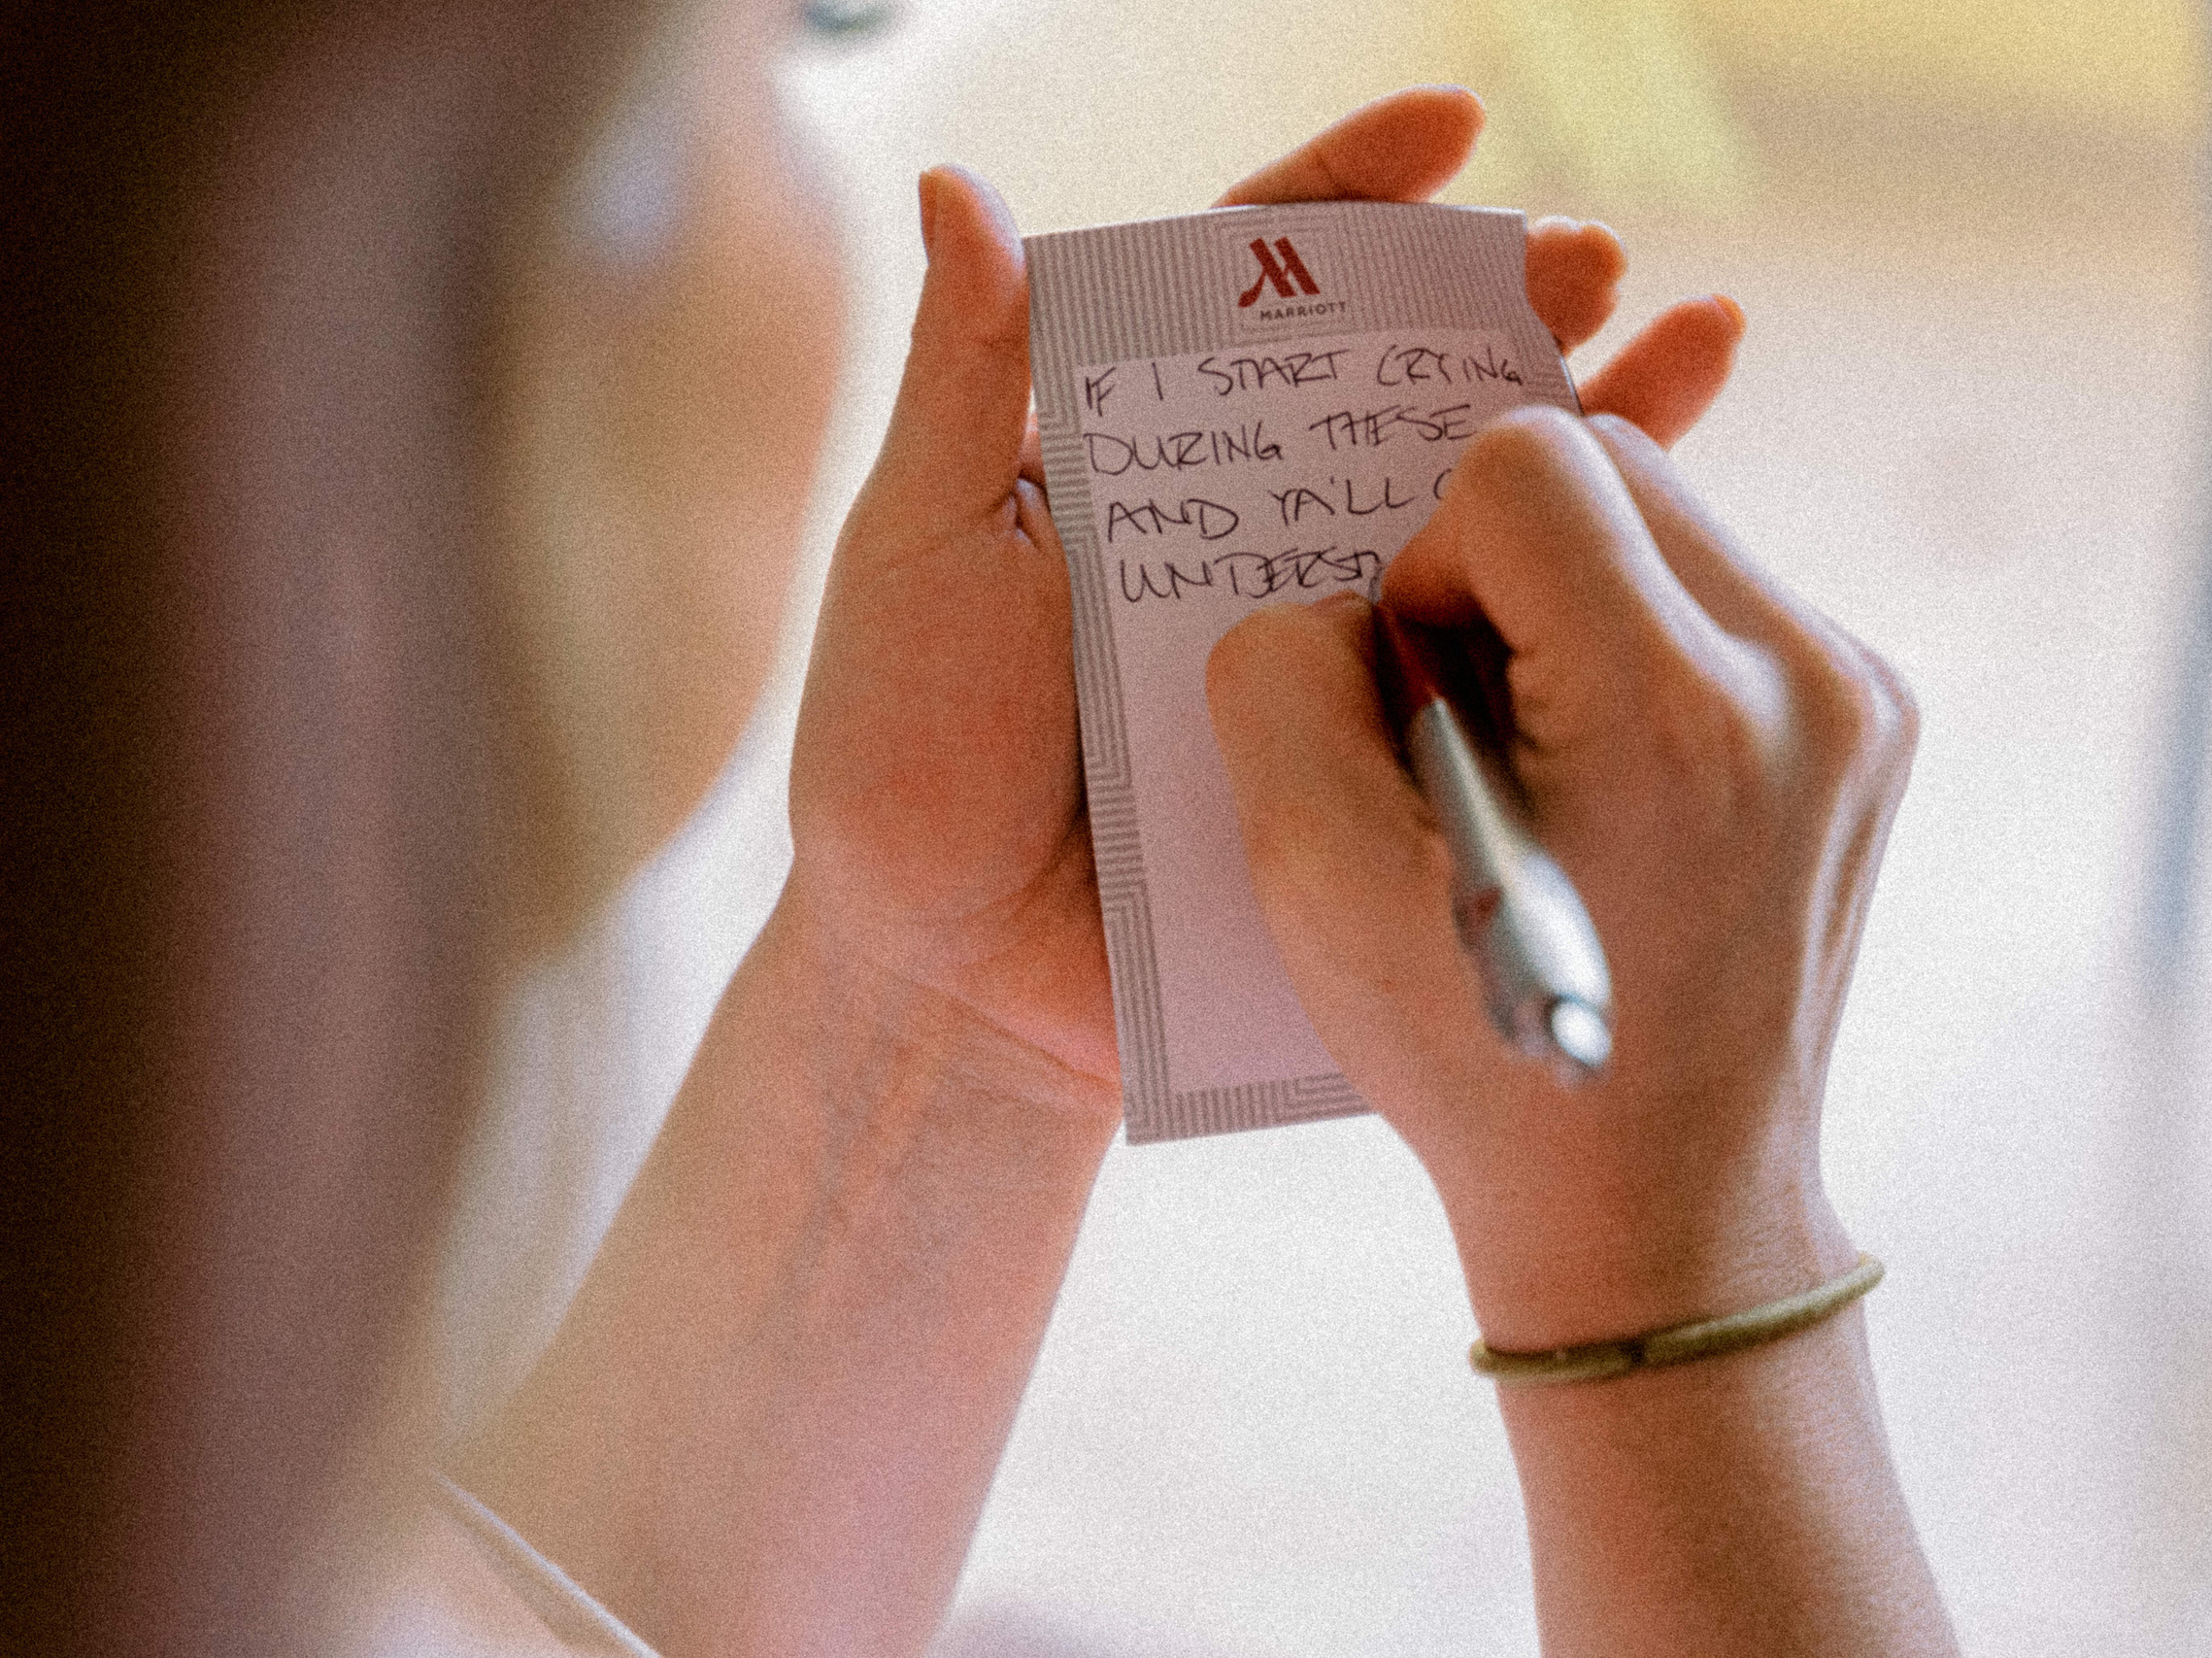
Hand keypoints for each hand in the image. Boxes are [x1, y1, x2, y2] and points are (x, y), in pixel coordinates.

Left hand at [787, 87, 1749, 1120]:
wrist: (956, 982)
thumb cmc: (902, 758)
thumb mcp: (915, 552)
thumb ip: (960, 383)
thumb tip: (956, 186)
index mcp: (1126, 452)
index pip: (1245, 285)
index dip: (1347, 199)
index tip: (1448, 130)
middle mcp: (1232, 526)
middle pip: (1384, 377)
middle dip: (1495, 299)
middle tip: (1591, 257)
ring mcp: (1311, 636)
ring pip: (1458, 503)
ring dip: (1578, 418)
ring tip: (1690, 345)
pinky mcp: (1363, 748)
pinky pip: (1482, 656)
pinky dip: (1573, 592)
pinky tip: (1665, 532)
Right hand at [1204, 409, 1916, 1346]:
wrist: (1656, 1203)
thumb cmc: (1479, 1055)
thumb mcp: (1315, 878)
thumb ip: (1283, 682)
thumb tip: (1347, 602)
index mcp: (1671, 712)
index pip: (1526, 463)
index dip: (1430, 568)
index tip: (1426, 700)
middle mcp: (1803, 680)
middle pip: (1607, 467)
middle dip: (1500, 571)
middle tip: (1470, 725)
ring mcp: (1860, 698)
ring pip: (1664, 518)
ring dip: (1568, 603)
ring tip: (1542, 760)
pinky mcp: (1873, 719)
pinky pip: (1714, 593)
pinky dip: (1633, 647)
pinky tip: (1610, 778)